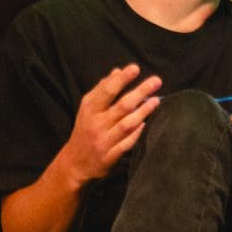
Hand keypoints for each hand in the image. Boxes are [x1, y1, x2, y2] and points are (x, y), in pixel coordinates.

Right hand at [59, 64, 161, 187]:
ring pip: (126, 124)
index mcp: (90, 109)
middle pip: (121, 106)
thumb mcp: (88, 108)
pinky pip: (127, 144)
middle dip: (140, 92)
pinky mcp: (110, 156)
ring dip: (143, 112)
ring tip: (156, 100)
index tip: (135, 68)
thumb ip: (102, 89)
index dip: (122, 80)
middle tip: (156, 81)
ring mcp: (104, 141)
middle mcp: (96, 124)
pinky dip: (137, 134)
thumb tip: (118, 71)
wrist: (75, 163)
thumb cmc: (85, 130)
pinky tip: (147, 124)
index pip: (107, 91)